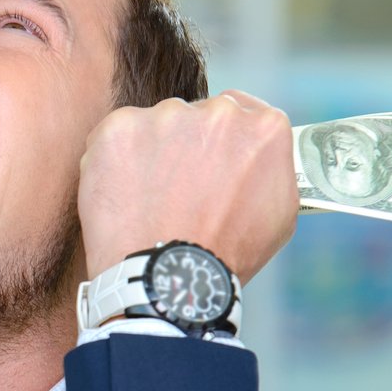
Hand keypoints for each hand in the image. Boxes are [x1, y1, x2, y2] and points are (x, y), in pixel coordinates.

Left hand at [78, 90, 297, 283]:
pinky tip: (122, 195)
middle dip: (188, 144)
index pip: (242, 111)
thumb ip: (273, 168)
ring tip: (148, 200)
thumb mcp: (278, 214)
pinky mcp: (119, 129)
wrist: (168, 279)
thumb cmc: (226, 255)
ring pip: (155, 124)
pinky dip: (113, 160)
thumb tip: (259, 156)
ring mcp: (166, 117)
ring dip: (150, 152)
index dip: (222, 139)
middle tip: (176, 190)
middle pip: (197, 115)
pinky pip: (115, 137)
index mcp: (264, 127)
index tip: (209, 160)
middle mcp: (218, 112)